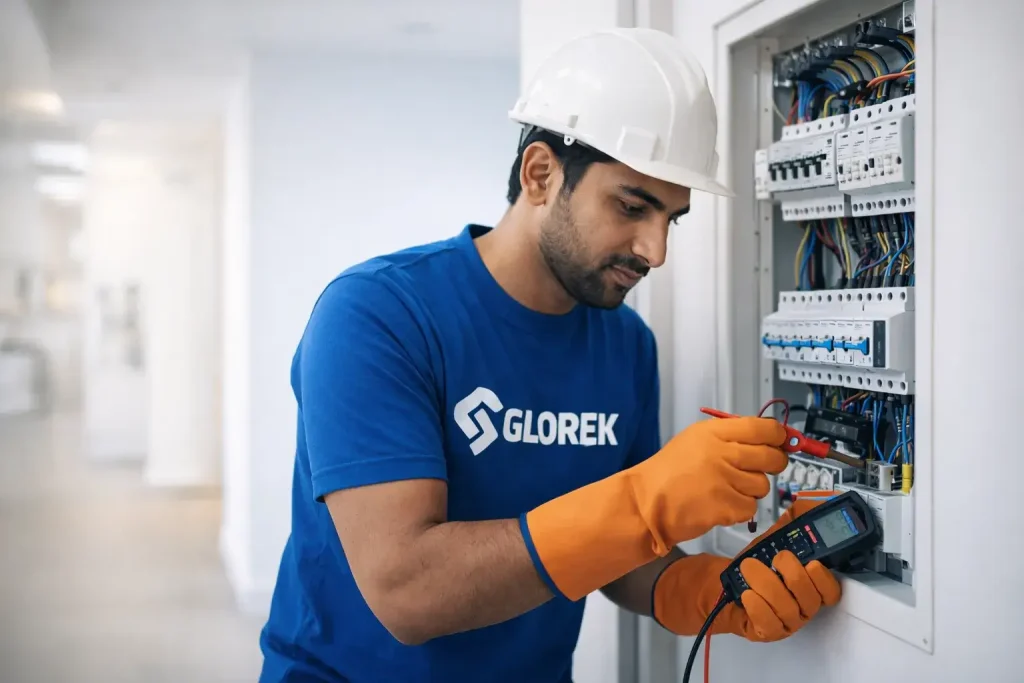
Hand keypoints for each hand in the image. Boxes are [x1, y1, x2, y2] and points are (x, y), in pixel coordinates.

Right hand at [522, 416, 786, 601]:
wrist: (646, 502)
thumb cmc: (667, 472)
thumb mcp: (694, 440)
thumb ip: (727, 436)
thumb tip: (766, 438)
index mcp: (715, 433)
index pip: (764, 428)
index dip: (778, 437)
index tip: (780, 442)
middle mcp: (723, 453)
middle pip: (772, 457)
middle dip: (772, 464)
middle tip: (758, 469)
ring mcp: (726, 480)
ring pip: (763, 485)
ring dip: (750, 490)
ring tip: (727, 490)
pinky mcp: (727, 506)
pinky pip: (751, 507)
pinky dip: (740, 510)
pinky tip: (721, 505)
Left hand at [651, 498, 841, 640]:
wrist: (727, 586)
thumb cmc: (757, 566)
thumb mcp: (775, 540)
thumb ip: (794, 521)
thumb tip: (812, 501)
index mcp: (811, 586)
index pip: (831, 590)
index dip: (824, 577)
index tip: (812, 561)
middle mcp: (802, 607)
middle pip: (809, 597)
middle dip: (791, 573)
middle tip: (774, 558)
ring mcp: (786, 622)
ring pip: (787, 607)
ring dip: (767, 583)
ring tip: (750, 567)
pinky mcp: (767, 631)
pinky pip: (768, 624)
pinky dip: (758, 606)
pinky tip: (748, 593)